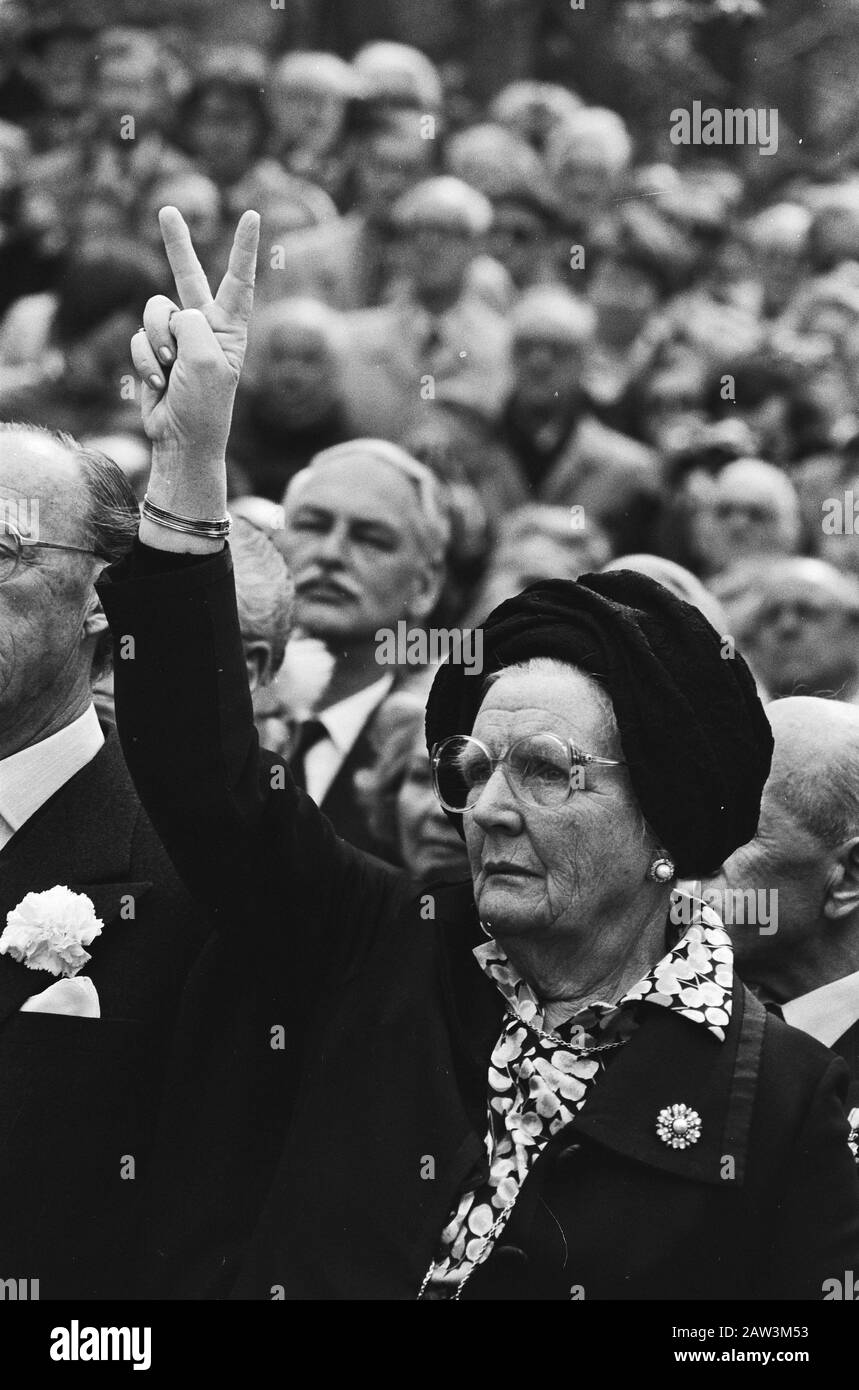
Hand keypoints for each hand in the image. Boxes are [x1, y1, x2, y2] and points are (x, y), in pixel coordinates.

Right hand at [131, 207, 259, 548]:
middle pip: (188, 276)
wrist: (182, 441)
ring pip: (154, 312)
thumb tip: (172, 317)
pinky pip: (138, 339)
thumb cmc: (204, 404)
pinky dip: (145, 361)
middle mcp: (205, 328)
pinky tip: (159, 384)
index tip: (251, 215)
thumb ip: (192, 323)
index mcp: (231, 328)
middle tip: (167, 211)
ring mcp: (177, 339)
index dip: (243, 248)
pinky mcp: (152, 353)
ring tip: (169, 369)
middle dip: (177, 244)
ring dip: (156, 340)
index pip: (239, 280)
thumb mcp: (207, 358)